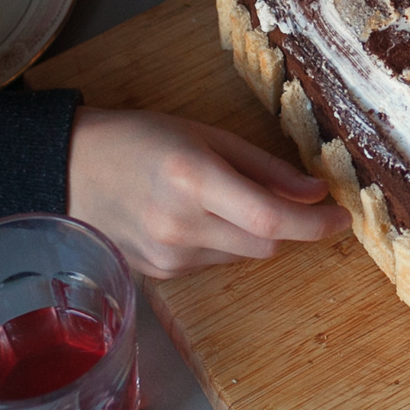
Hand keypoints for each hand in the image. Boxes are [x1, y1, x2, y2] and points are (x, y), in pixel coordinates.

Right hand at [67, 108, 348, 276]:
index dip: (315, 223)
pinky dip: (223, 243)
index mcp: (194, 179)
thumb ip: (264, 167)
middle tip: (287, 198)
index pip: (271, 217)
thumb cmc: (139, 139)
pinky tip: (195, 217)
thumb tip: (315, 192)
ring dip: (252, 233)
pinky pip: (215, 263)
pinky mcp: (161, 275)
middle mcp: (181, 224)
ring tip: (220, 197)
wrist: (69, 168)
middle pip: (266, 244)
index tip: (340, 217)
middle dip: (288, 226)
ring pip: (243, 256)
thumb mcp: (206, 135)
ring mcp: (168, 256)